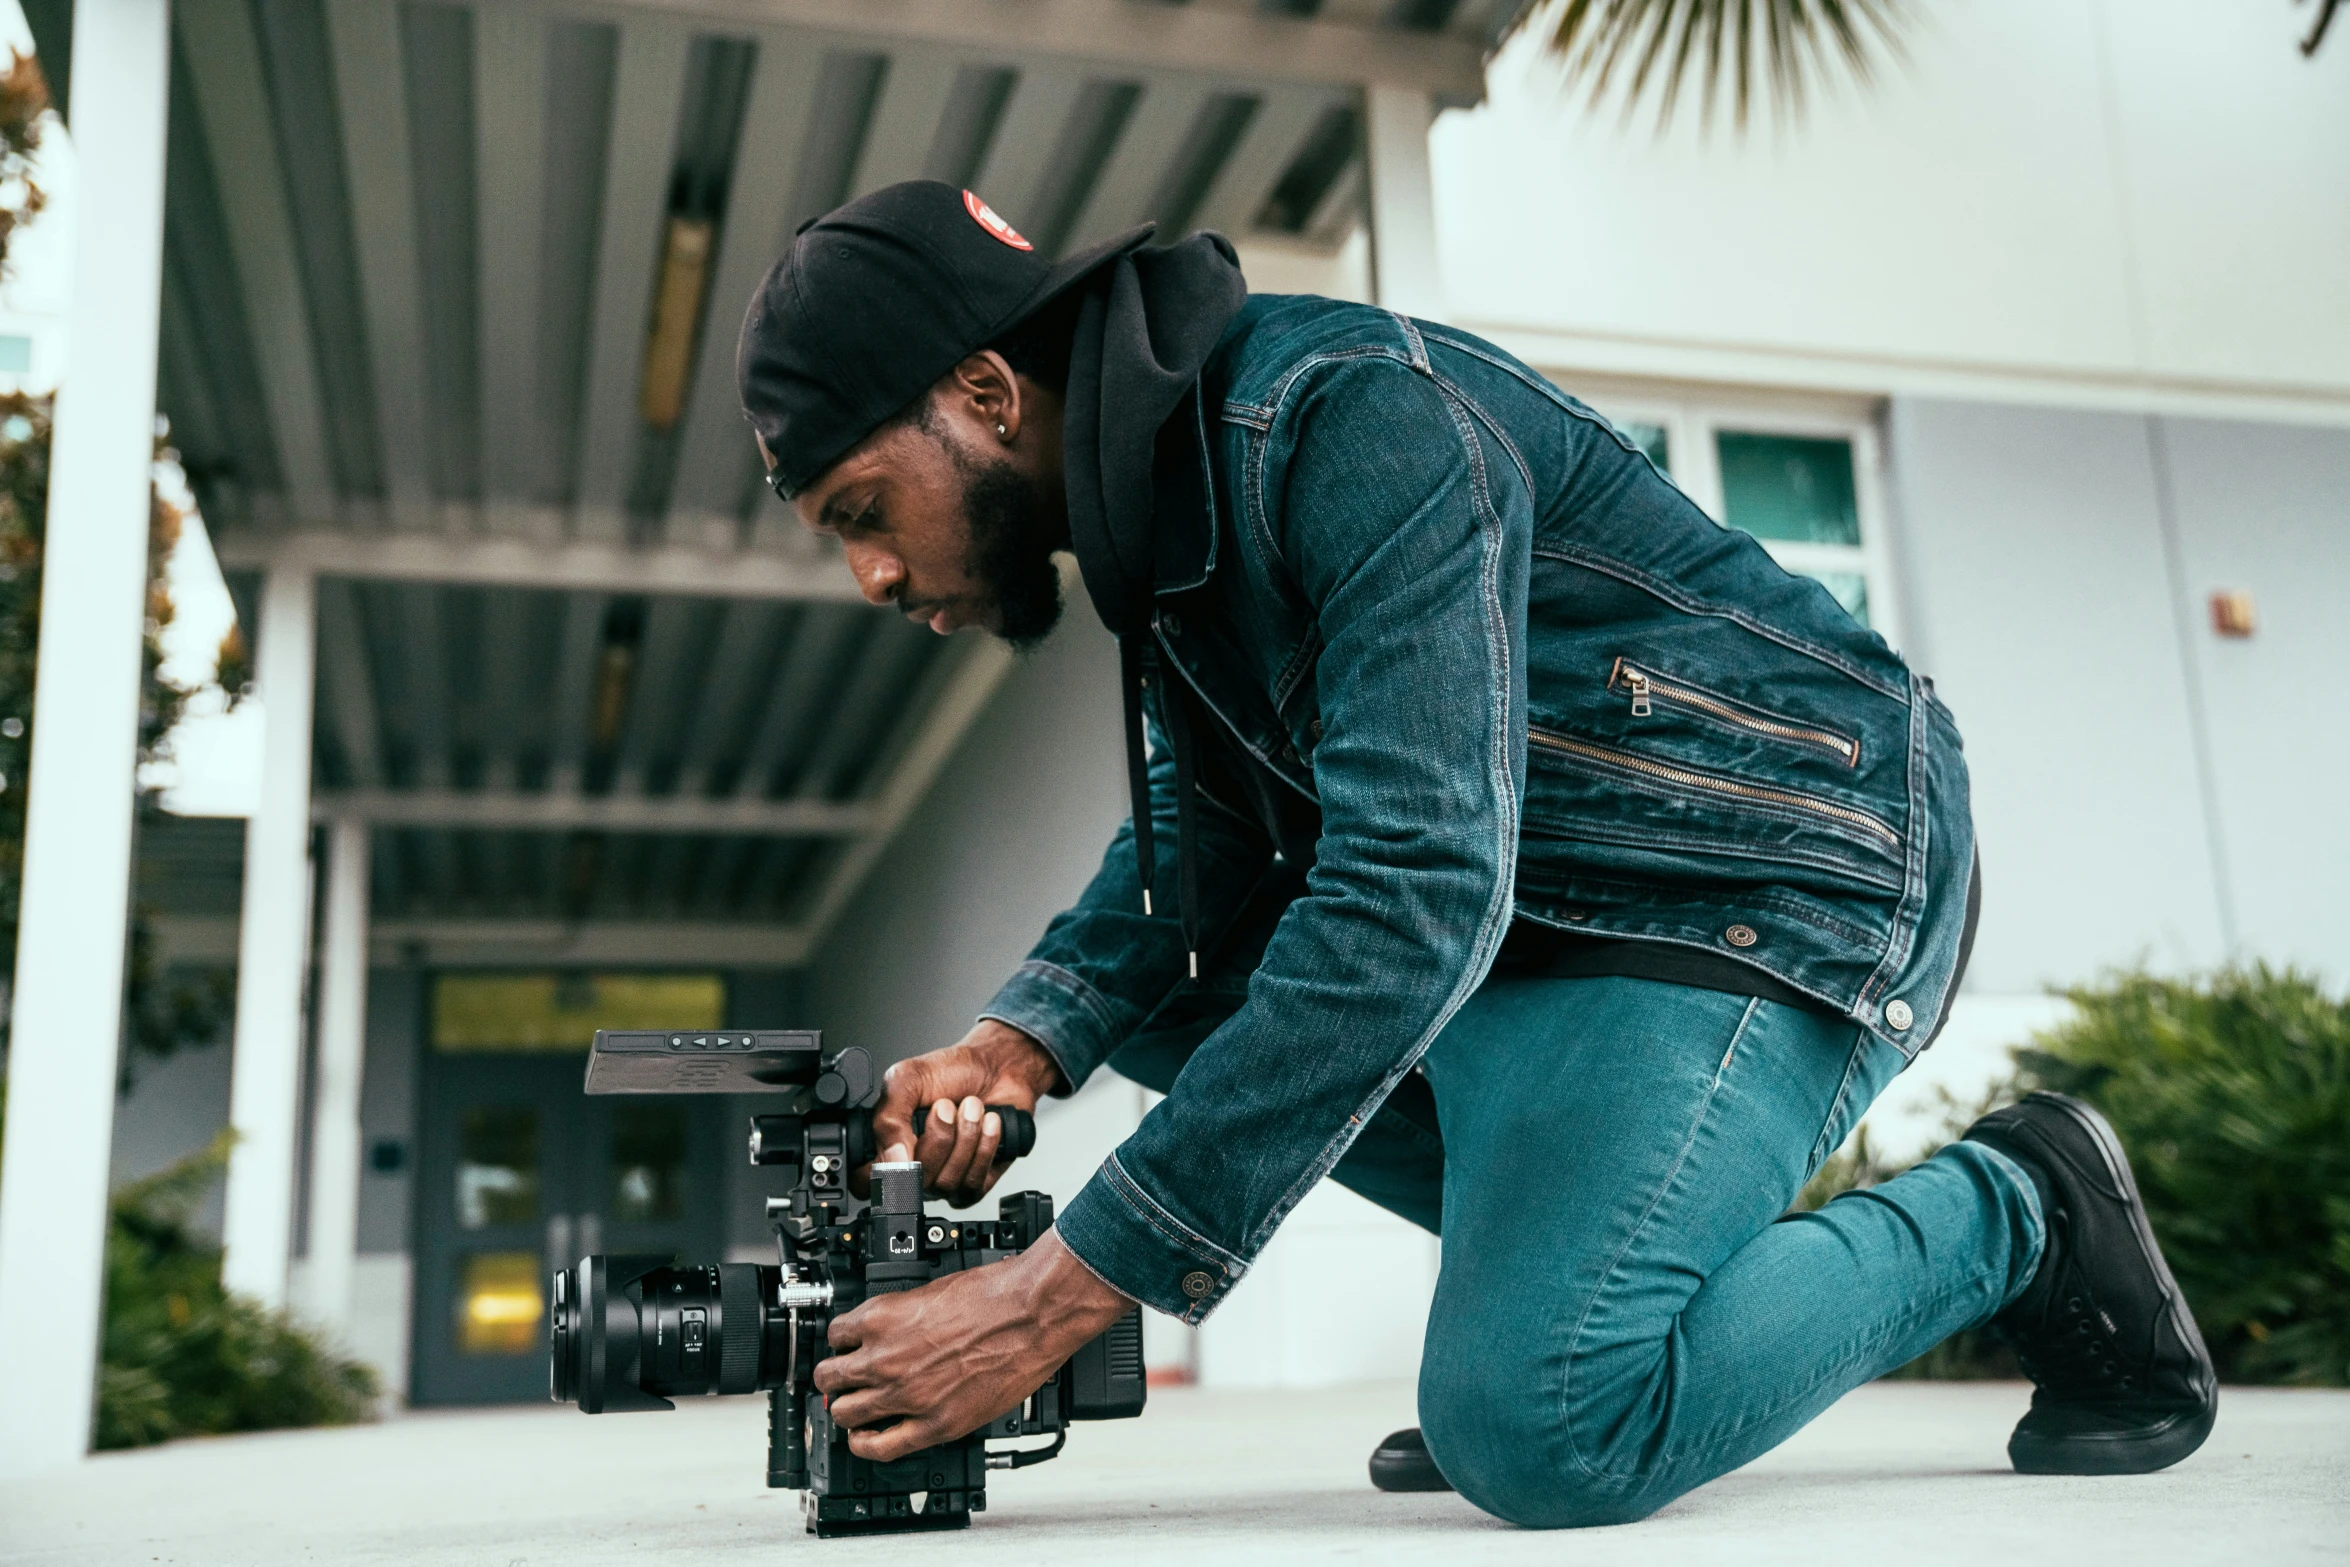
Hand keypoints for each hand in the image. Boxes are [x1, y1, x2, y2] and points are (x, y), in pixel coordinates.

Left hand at [812, 1228, 1131, 1461]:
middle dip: (834, 1377)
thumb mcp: (932, 1290)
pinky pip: (880, 1446)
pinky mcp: (934, 1424)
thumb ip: (904, 1315)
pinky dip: (865, 1444)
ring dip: (846, 1408)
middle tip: (841, 1380)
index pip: (836, 1335)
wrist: (1032, 1313)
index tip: (847, 1347)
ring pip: (845, 1412)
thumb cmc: (995, 1296)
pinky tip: (865, 1439)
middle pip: (831, 1377)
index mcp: (882, 1318)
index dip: (842, 1342)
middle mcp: (885, 1358)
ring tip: (853, 1408)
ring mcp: (906, 1395)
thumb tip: (892, 1328)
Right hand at [865, 1020, 1062, 1206]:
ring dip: (966, 1137)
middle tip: (947, 1106)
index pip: (868, 1181)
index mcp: (888, 1142)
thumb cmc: (953, 1071)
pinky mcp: (975, 1181)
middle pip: (913, 1183)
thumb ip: (888, 1118)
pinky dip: (985, 1148)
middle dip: (939, 1137)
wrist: (997, 1067)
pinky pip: (974, 1184)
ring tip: (972, 1108)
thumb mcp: (907, 1080)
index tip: (907, 1139)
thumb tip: (892, 1160)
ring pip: (946, 1184)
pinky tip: (989, 1124)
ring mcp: (943, 1177)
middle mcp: (913, 1166)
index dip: (884, 1170)